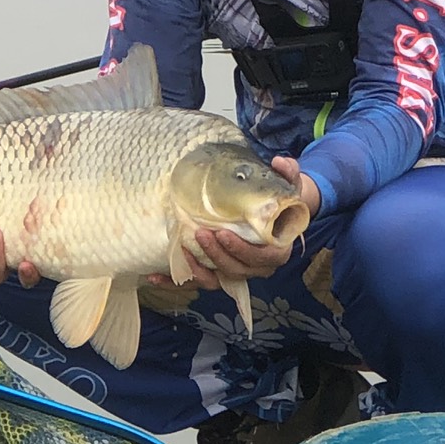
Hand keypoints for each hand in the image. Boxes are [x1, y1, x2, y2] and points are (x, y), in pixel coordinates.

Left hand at [177, 159, 317, 292]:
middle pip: (236, 269)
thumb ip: (289, 173)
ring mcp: (237, 271)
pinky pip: (198, 281)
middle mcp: (257, 267)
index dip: (240, 250)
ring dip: (197, 269)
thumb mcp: (290, 186)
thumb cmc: (280, 202)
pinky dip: (176, 282)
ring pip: (217, 280)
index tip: (223, 233)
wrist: (275, 215)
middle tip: (201, 233)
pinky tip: (155, 276)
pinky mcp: (219, 273)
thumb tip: (280, 162)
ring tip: (182, 249)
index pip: (261, 258)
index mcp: (276, 251)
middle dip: (216, 254)